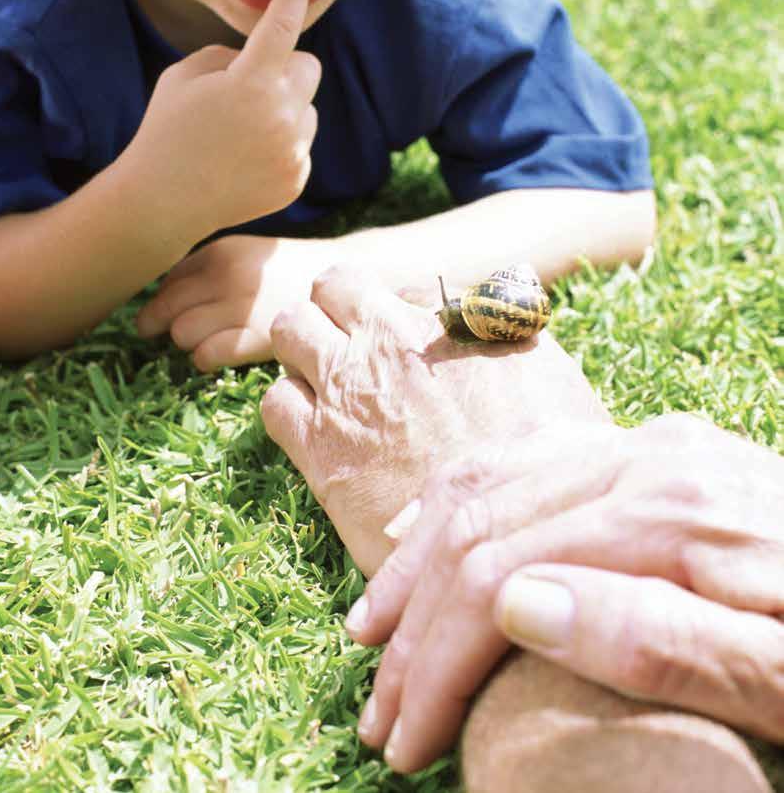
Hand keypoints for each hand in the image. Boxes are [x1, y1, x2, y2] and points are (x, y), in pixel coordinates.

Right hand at [122, 0, 320, 247]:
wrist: (164, 201)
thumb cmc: (167, 131)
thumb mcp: (183, 77)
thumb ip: (227, 56)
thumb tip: (261, 58)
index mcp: (251, 83)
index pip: (283, 29)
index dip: (290, 3)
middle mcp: (281, 117)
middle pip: (309, 67)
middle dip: (286, 67)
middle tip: (254, 81)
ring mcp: (293, 153)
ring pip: (307, 110)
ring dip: (284, 110)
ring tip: (241, 131)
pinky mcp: (296, 179)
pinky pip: (301, 146)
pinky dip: (280, 146)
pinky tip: (245, 160)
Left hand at [137, 235, 340, 368]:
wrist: (349, 281)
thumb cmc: (291, 272)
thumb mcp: (248, 254)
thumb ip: (207, 267)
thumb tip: (159, 293)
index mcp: (222, 251)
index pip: (166, 280)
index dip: (161, 301)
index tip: (168, 313)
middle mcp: (228, 275)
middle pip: (165, 308)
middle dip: (165, 324)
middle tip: (179, 332)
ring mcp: (244, 306)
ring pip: (181, 333)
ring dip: (187, 342)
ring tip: (206, 341)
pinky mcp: (258, 337)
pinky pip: (205, 355)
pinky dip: (204, 359)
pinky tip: (218, 356)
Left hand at [261, 264, 608, 578]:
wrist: (508, 538)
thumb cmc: (542, 459)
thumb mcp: (544, 370)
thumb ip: (504, 326)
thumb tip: (480, 308)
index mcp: (433, 322)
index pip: (377, 279)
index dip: (380, 302)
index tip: (392, 328)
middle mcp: (379, 345)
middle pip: (324, 290)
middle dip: (332, 310)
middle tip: (352, 344)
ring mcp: (342, 394)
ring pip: (288, 331)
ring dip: (303, 349)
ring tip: (330, 381)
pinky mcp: (318, 450)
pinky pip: (273, 403)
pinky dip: (287, 406)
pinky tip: (317, 429)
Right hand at [347, 413, 783, 771]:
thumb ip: (662, 640)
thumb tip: (517, 604)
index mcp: (674, 510)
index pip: (505, 569)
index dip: (441, 658)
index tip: (405, 738)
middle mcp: (648, 456)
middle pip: (485, 523)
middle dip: (416, 620)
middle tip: (376, 706)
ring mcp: (648, 446)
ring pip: (493, 480)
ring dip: (422, 558)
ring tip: (375, 628)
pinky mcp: (653, 456)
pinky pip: (529, 460)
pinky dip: (465, 501)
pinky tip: (428, 534)